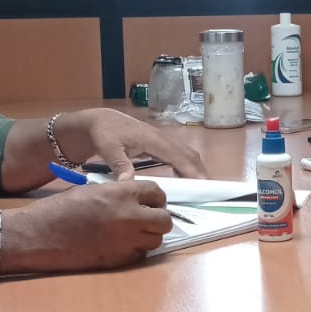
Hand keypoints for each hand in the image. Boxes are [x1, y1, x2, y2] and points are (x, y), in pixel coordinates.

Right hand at [15, 180, 173, 270]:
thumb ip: (119, 193)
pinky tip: (117, 245)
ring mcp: (126, 242)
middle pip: (164, 221)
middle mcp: (130, 217)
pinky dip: (134, 250)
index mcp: (122, 194)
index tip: (149, 202)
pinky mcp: (119, 261)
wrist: (38, 236)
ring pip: (155, 240)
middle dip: (158, 219)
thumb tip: (137, 200)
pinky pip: (139, 255)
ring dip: (147, 236)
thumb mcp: (93, 190)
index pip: (157, 193)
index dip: (155, 198)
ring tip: (129, 233)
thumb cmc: (60, 209)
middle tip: (145, 219)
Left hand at [73, 108, 206, 179]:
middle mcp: (162, 137)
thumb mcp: (109, 150)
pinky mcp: (160, 142)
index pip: (177, 156)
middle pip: (188, 154)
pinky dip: (188, 164)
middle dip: (200, 171)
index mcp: (152, 139)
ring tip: (203, 187)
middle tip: (209, 190)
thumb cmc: (105, 135)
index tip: (202, 184)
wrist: (101, 120)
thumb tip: (129, 183)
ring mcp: (163, 139)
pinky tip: (187, 178)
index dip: (191, 169)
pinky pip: (180, 153)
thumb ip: (120, 165)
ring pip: (187, 153)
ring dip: (196, 168)